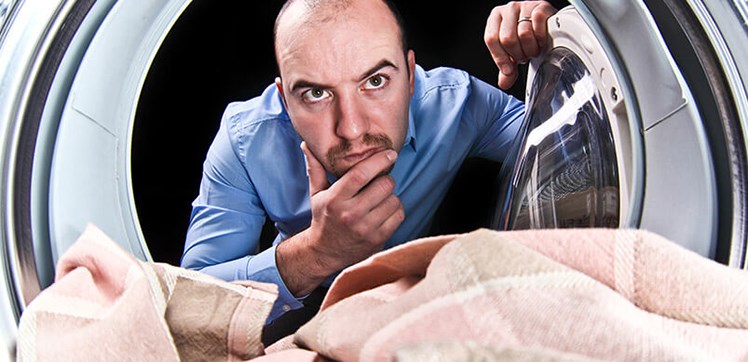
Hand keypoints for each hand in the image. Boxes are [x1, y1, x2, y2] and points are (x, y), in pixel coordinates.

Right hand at [301, 142, 403, 272]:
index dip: (379, 160)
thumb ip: (316, 168)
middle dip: (385, 179)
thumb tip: (306, 144)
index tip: (389, 153)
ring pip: (394, 199)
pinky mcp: (378, 239)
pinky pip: (399, 215)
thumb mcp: (316, 194)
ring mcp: (366, 228)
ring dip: (390, 196)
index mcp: (335, 199)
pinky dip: (395, 210)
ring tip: (379, 199)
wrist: (325, 253)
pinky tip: (383, 211)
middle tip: (379, 181)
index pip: (361, 174)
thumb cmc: (323, 218)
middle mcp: (351, 214)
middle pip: (384, 185)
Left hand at [484, 1, 556, 89]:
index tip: (509, 69)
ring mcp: (524, 6)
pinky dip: (541, 39)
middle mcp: (508, 10)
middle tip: (524, 56)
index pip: (491, 39)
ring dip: (531, 48)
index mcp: (495, 18)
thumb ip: (507, 67)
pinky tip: (541, 41)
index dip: (500, 57)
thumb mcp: (512, 51)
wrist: (544, 21)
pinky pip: (538, 26)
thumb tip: (504, 83)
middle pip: (508, 39)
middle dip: (518, 54)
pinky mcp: (540, 6)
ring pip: (524, 34)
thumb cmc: (525, 35)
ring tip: (532, 49)